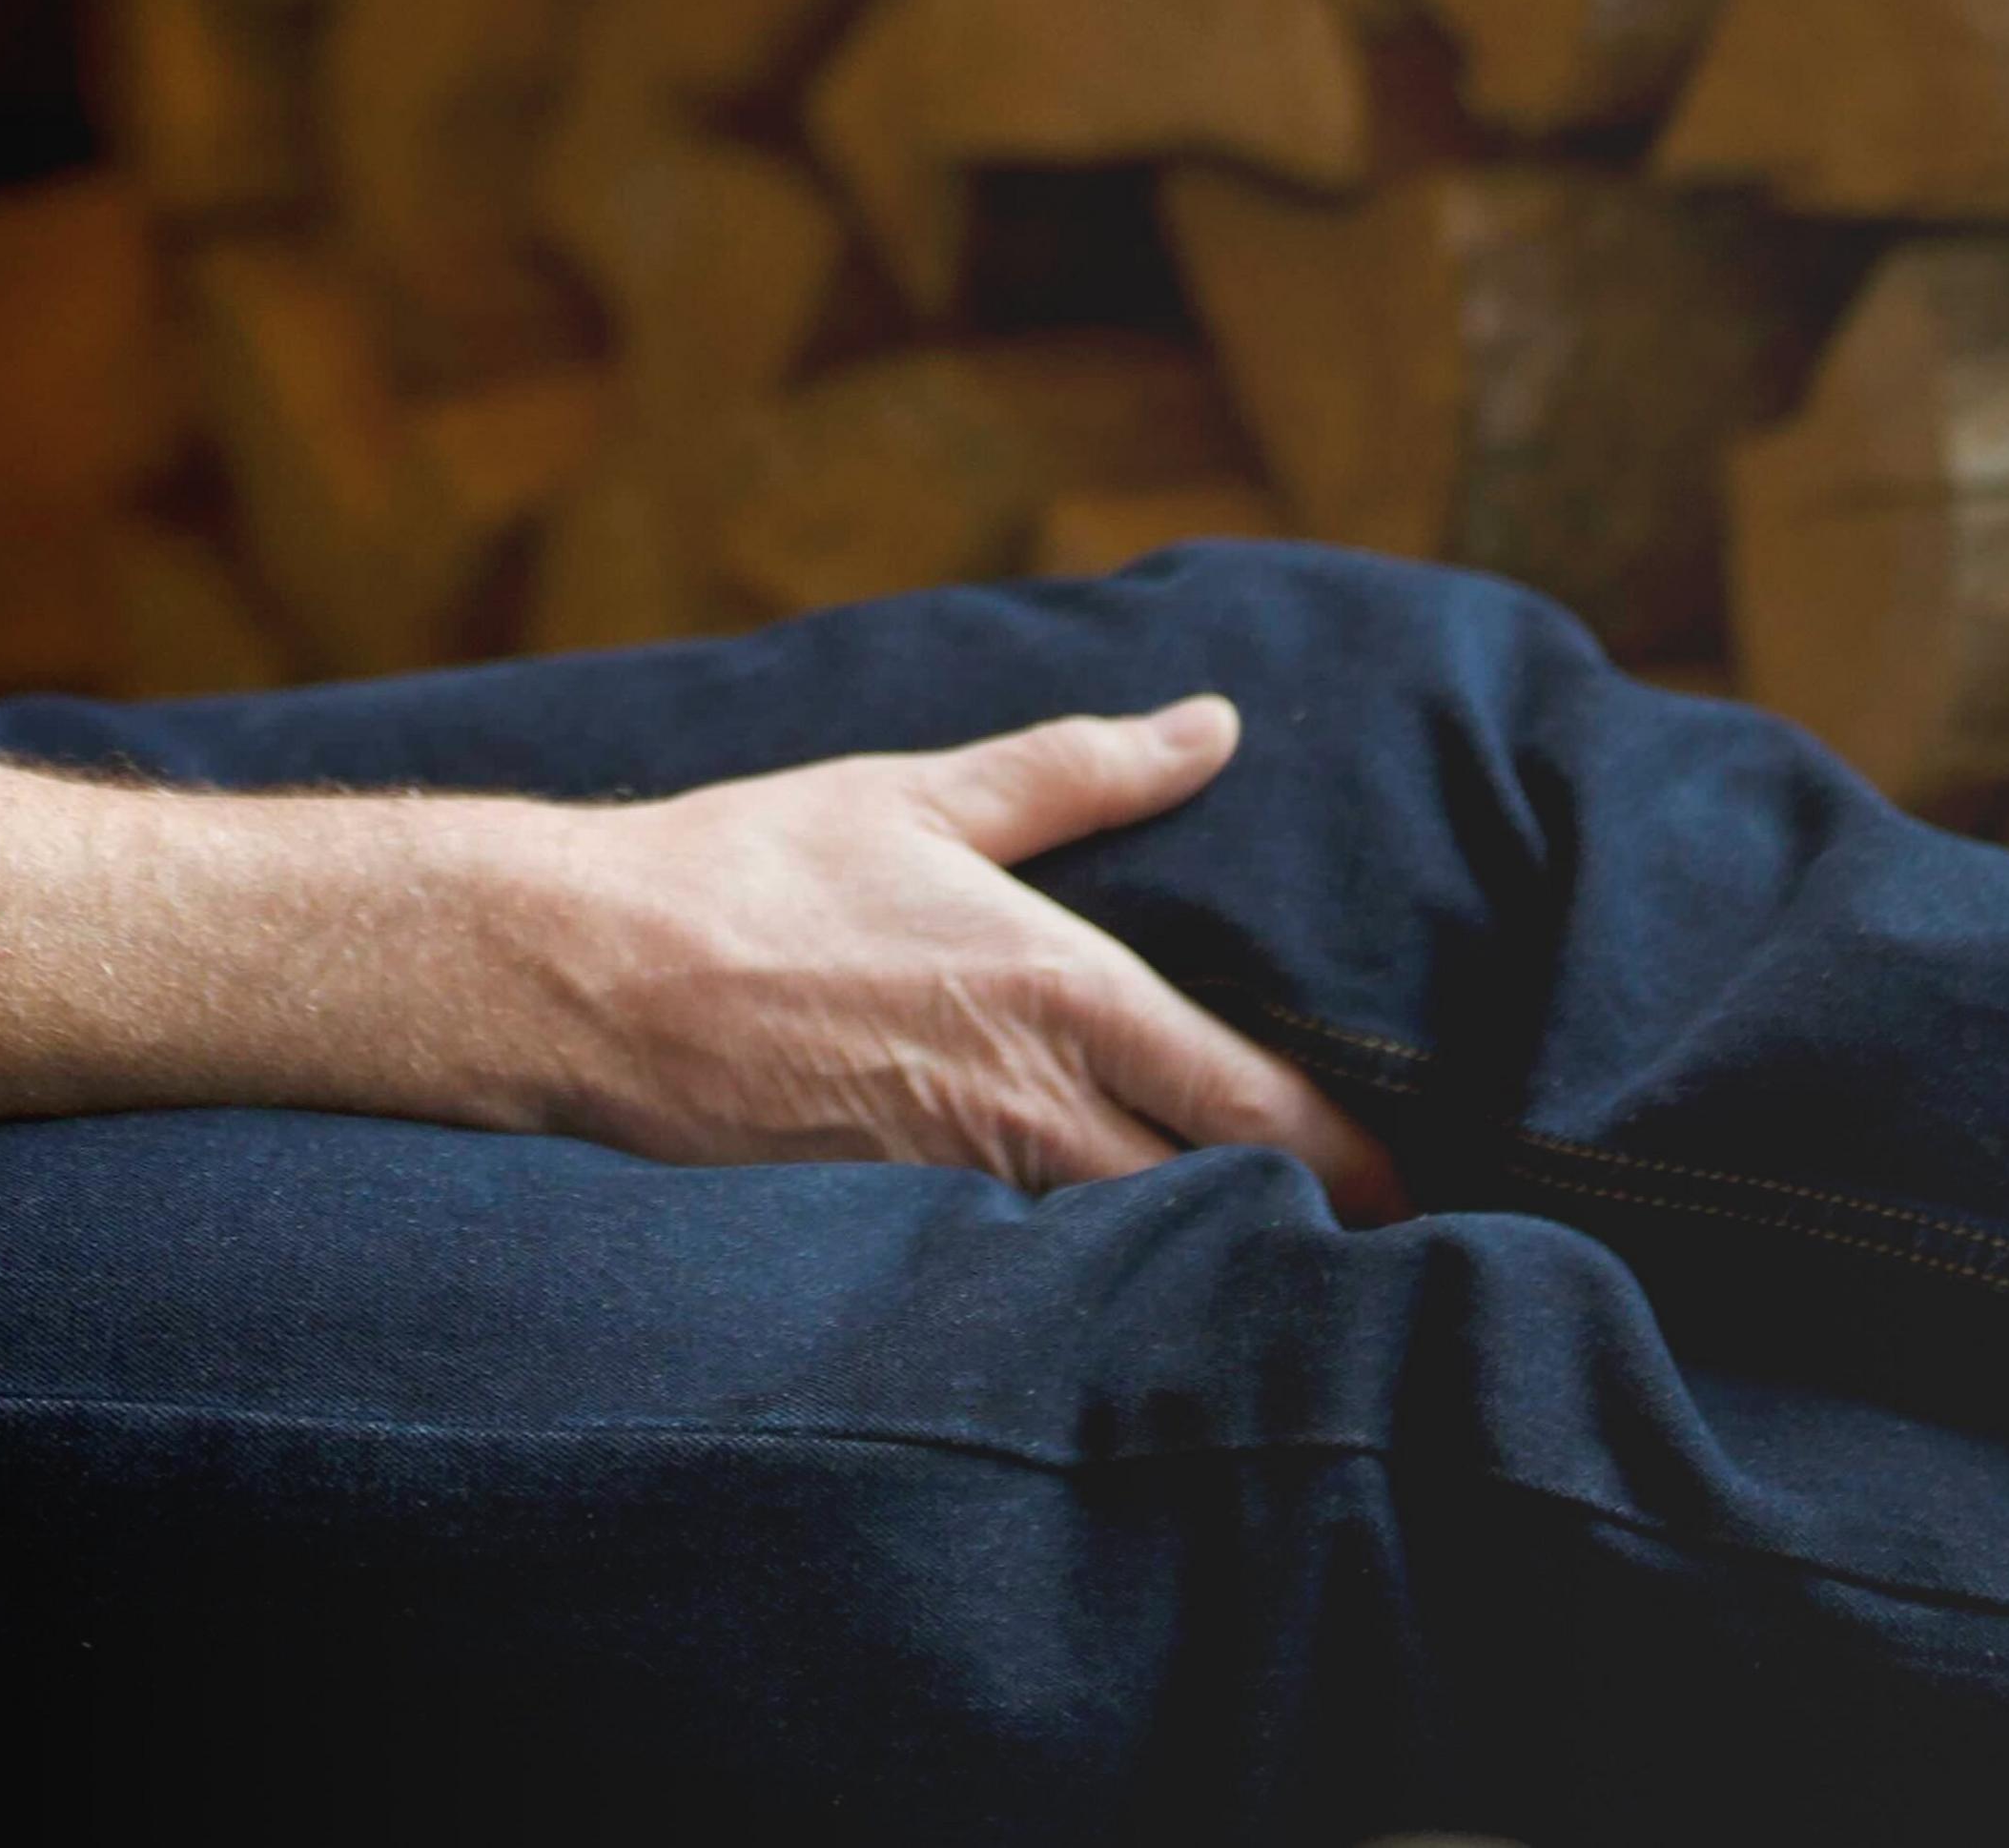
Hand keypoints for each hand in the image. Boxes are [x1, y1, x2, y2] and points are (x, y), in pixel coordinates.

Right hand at [463, 701, 1400, 1215]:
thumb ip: (1083, 771)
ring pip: (1127, 1247)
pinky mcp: (898, 1226)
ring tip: (1264, 1263)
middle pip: (1216, 1202)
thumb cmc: (757, 867)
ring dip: (1196, 1255)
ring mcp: (965, 1181)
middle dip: (1300, 1234)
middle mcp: (1036, 1103)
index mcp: (1071, 992)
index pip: (1258, 1105)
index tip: (1416, 1187)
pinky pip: (1025, 1270)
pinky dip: (1084, 1277)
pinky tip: (1109, 1283)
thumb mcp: (927, 795)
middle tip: (1375, 1253)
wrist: (592, 973)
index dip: (1352, 1161)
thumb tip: (1212, 725)